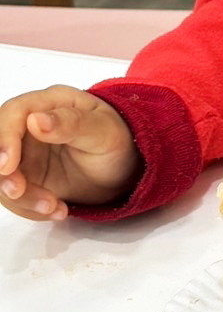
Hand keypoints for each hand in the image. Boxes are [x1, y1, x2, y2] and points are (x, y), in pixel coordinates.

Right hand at [0, 85, 140, 221]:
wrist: (123, 172)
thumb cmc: (117, 142)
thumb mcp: (103, 131)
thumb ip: (72, 123)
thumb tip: (36, 119)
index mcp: (51, 102)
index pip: (14, 113)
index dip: (4, 138)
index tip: (8, 166)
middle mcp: (31, 125)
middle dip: (3, 173)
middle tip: (20, 192)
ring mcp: (25, 153)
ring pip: (2, 176)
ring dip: (21, 198)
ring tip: (54, 207)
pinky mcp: (25, 177)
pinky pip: (13, 196)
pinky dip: (30, 208)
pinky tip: (57, 209)